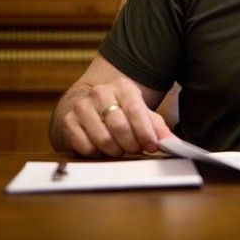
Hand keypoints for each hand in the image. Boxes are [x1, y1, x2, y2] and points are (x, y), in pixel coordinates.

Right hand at [54, 76, 172, 157]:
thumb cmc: (120, 112)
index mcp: (122, 87)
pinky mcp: (69, 121)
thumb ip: (157, 127)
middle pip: (119, 126)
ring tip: (120, 148)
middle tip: (135, 149)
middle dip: (131, 143)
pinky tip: (102, 148)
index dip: (145, 131)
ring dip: (115, 150)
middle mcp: (100, 92)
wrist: (89, 107)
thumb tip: (171, 142)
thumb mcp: (141, 114)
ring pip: (103, 138)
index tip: (151, 145)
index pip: (135, 110)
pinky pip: (86, 146)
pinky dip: (98, 153)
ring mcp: (82, 106)